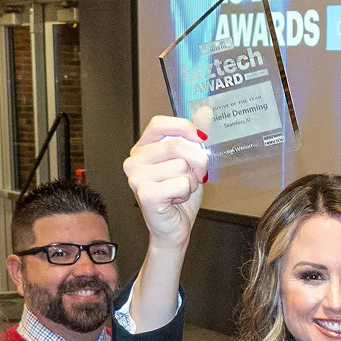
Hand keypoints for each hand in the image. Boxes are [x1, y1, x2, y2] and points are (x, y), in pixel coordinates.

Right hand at [124, 116, 208, 248]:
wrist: (175, 229)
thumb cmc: (179, 196)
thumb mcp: (190, 162)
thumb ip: (195, 138)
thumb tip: (206, 111)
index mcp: (142, 148)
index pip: (159, 124)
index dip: (184, 127)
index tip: (201, 138)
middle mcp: (134, 160)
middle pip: (175, 145)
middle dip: (196, 162)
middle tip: (194, 176)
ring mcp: (137, 177)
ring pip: (181, 166)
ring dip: (190, 181)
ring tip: (180, 190)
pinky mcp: (145, 194)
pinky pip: (181, 183)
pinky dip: (186, 193)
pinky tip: (175, 200)